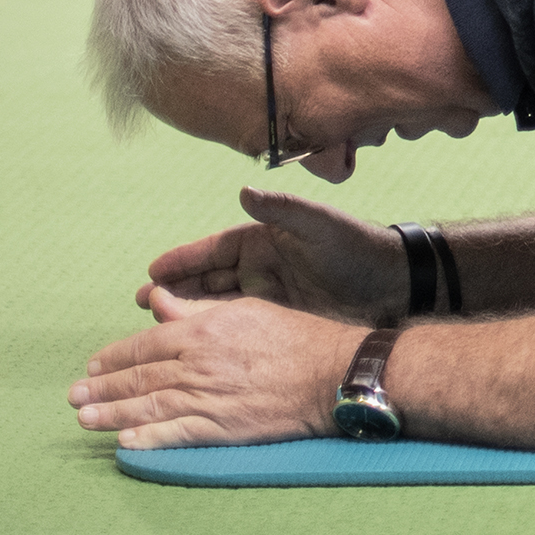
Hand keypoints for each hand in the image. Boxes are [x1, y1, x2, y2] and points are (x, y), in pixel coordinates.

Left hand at [70, 288, 355, 449]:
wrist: (331, 373)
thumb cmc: (295, 336)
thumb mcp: (246, 310)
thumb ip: (198, 310)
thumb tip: (159, 304)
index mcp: (202, 331)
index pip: (145, 345)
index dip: (115, 357)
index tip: (93, 365)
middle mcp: (198, 365)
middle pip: (139, 378)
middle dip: (101, 387)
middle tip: (74, 395)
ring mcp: (207, 398)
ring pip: (147, 407)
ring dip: (111, 414)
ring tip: (84, 418)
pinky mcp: (220, 427)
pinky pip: (174, 434)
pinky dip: (146, 439)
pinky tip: (124, 442)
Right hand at [143, 185, 404, 323]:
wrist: (392, 284)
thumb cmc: (356, 246)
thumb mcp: (319, 225)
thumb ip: (282, 210)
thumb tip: (244, 190)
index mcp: (264, 239)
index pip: (214, 249)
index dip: (184, 260)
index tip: (154, 270)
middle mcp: (260, 266)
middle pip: (207, 279)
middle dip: (174, 289)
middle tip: (142, 301)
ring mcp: (266, 294)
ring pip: (216, 304)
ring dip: (186, 312)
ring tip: (154, 323)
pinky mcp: (275, 320)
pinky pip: (235, 327)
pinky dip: (212, 333)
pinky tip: (190, 344)